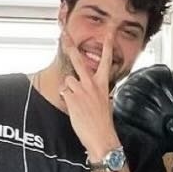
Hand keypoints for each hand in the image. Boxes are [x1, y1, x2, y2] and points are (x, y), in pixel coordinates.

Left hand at [60, 33, 120, 159]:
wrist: (101, 138)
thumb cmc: (103, 123)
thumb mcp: (106, 102)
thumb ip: (98, 92)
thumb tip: (92, 91)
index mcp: (103, 84)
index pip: (106, 61)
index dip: (108, 46)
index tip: (108, 34)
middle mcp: (92, 84)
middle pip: (79, 61)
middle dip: (70, 47)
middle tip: (64, 35)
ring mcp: (81, 90)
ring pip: (68, 80)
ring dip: (69, 89)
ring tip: (77, 102)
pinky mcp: (71, 98)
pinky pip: (64, 94)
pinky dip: (66, 100)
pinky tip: (74, 109)